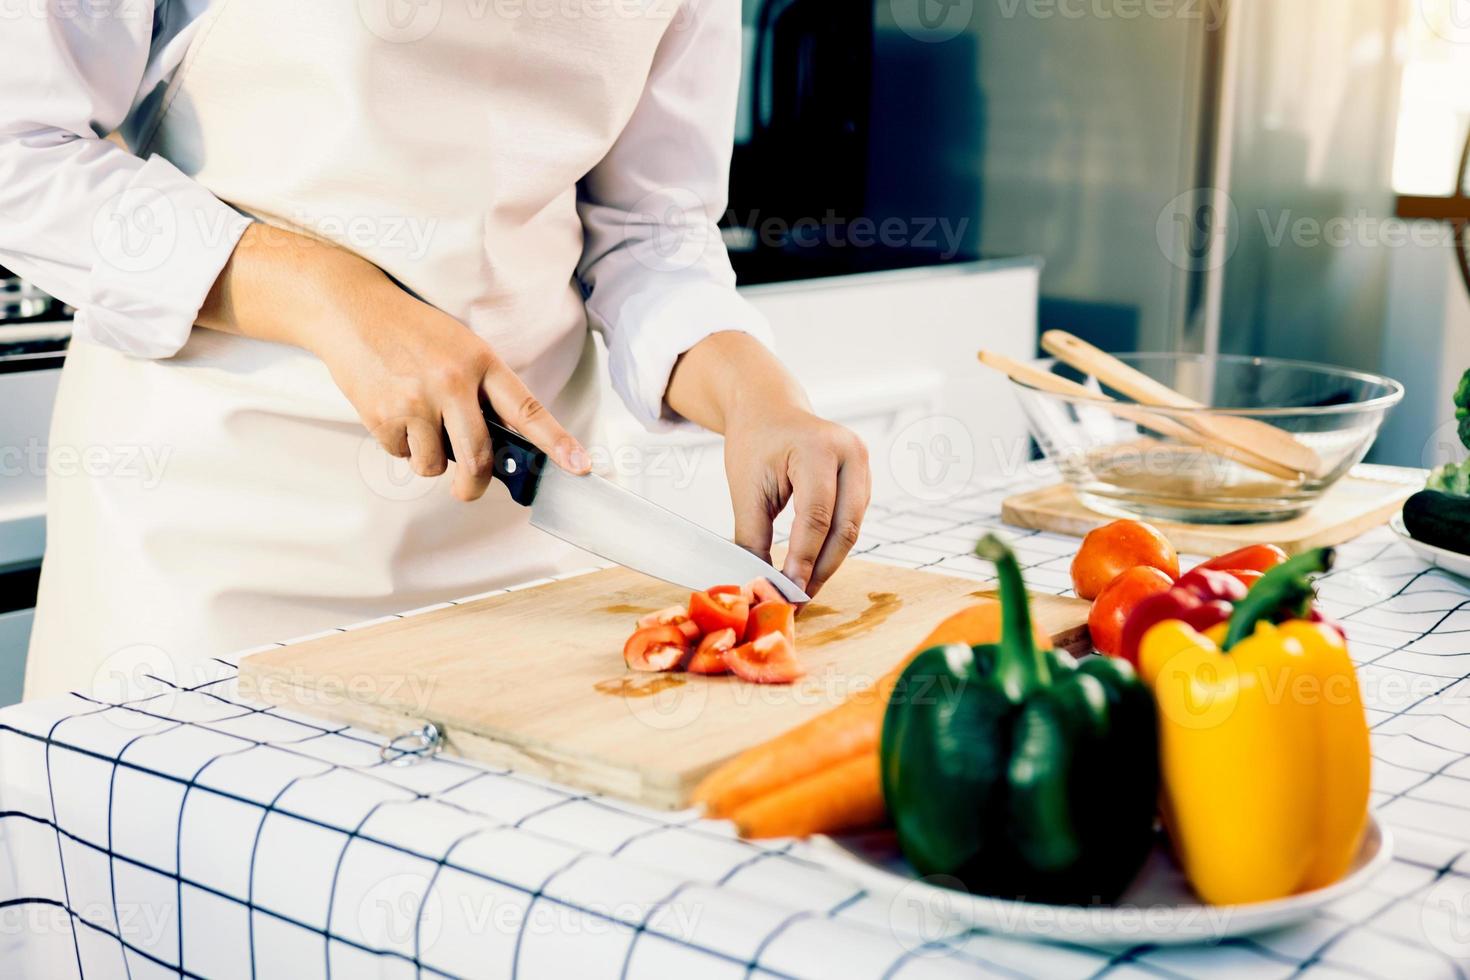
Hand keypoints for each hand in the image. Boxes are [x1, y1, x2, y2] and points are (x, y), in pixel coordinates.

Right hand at [200, 223, 589, 500]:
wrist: (352, 311)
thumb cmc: (412, 331)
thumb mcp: (459, 347)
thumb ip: (481, 392)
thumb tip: (495, 448)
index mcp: (481, 361)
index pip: (527, 410)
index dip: (557, 442)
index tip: (580, 465)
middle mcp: (452, 382)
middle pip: (478, 457)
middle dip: (474, 485)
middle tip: (469, 489)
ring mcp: (416, 401)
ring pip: (435, 465)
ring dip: (429, 457)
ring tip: (417, 421)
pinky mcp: (383, 417)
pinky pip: (402, 456)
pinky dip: (400, 445)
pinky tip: (392, 411)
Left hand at [723, 401, 870, 596]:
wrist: (769, 409)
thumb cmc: (755, 442)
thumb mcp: (746, 489)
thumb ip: (752, 539)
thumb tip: (760, 587)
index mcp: (819, 448)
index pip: (816, 516)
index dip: (803, 560)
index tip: (787, 592)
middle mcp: (851, 454)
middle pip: (844, 528)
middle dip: (819, 570)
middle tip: (796, 600)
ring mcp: (863, 467)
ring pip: (851, 530)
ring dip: (827, 564)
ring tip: (800, 590)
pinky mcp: (864, 481)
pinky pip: (851, 523)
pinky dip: (831, 548)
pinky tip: (810, 568)